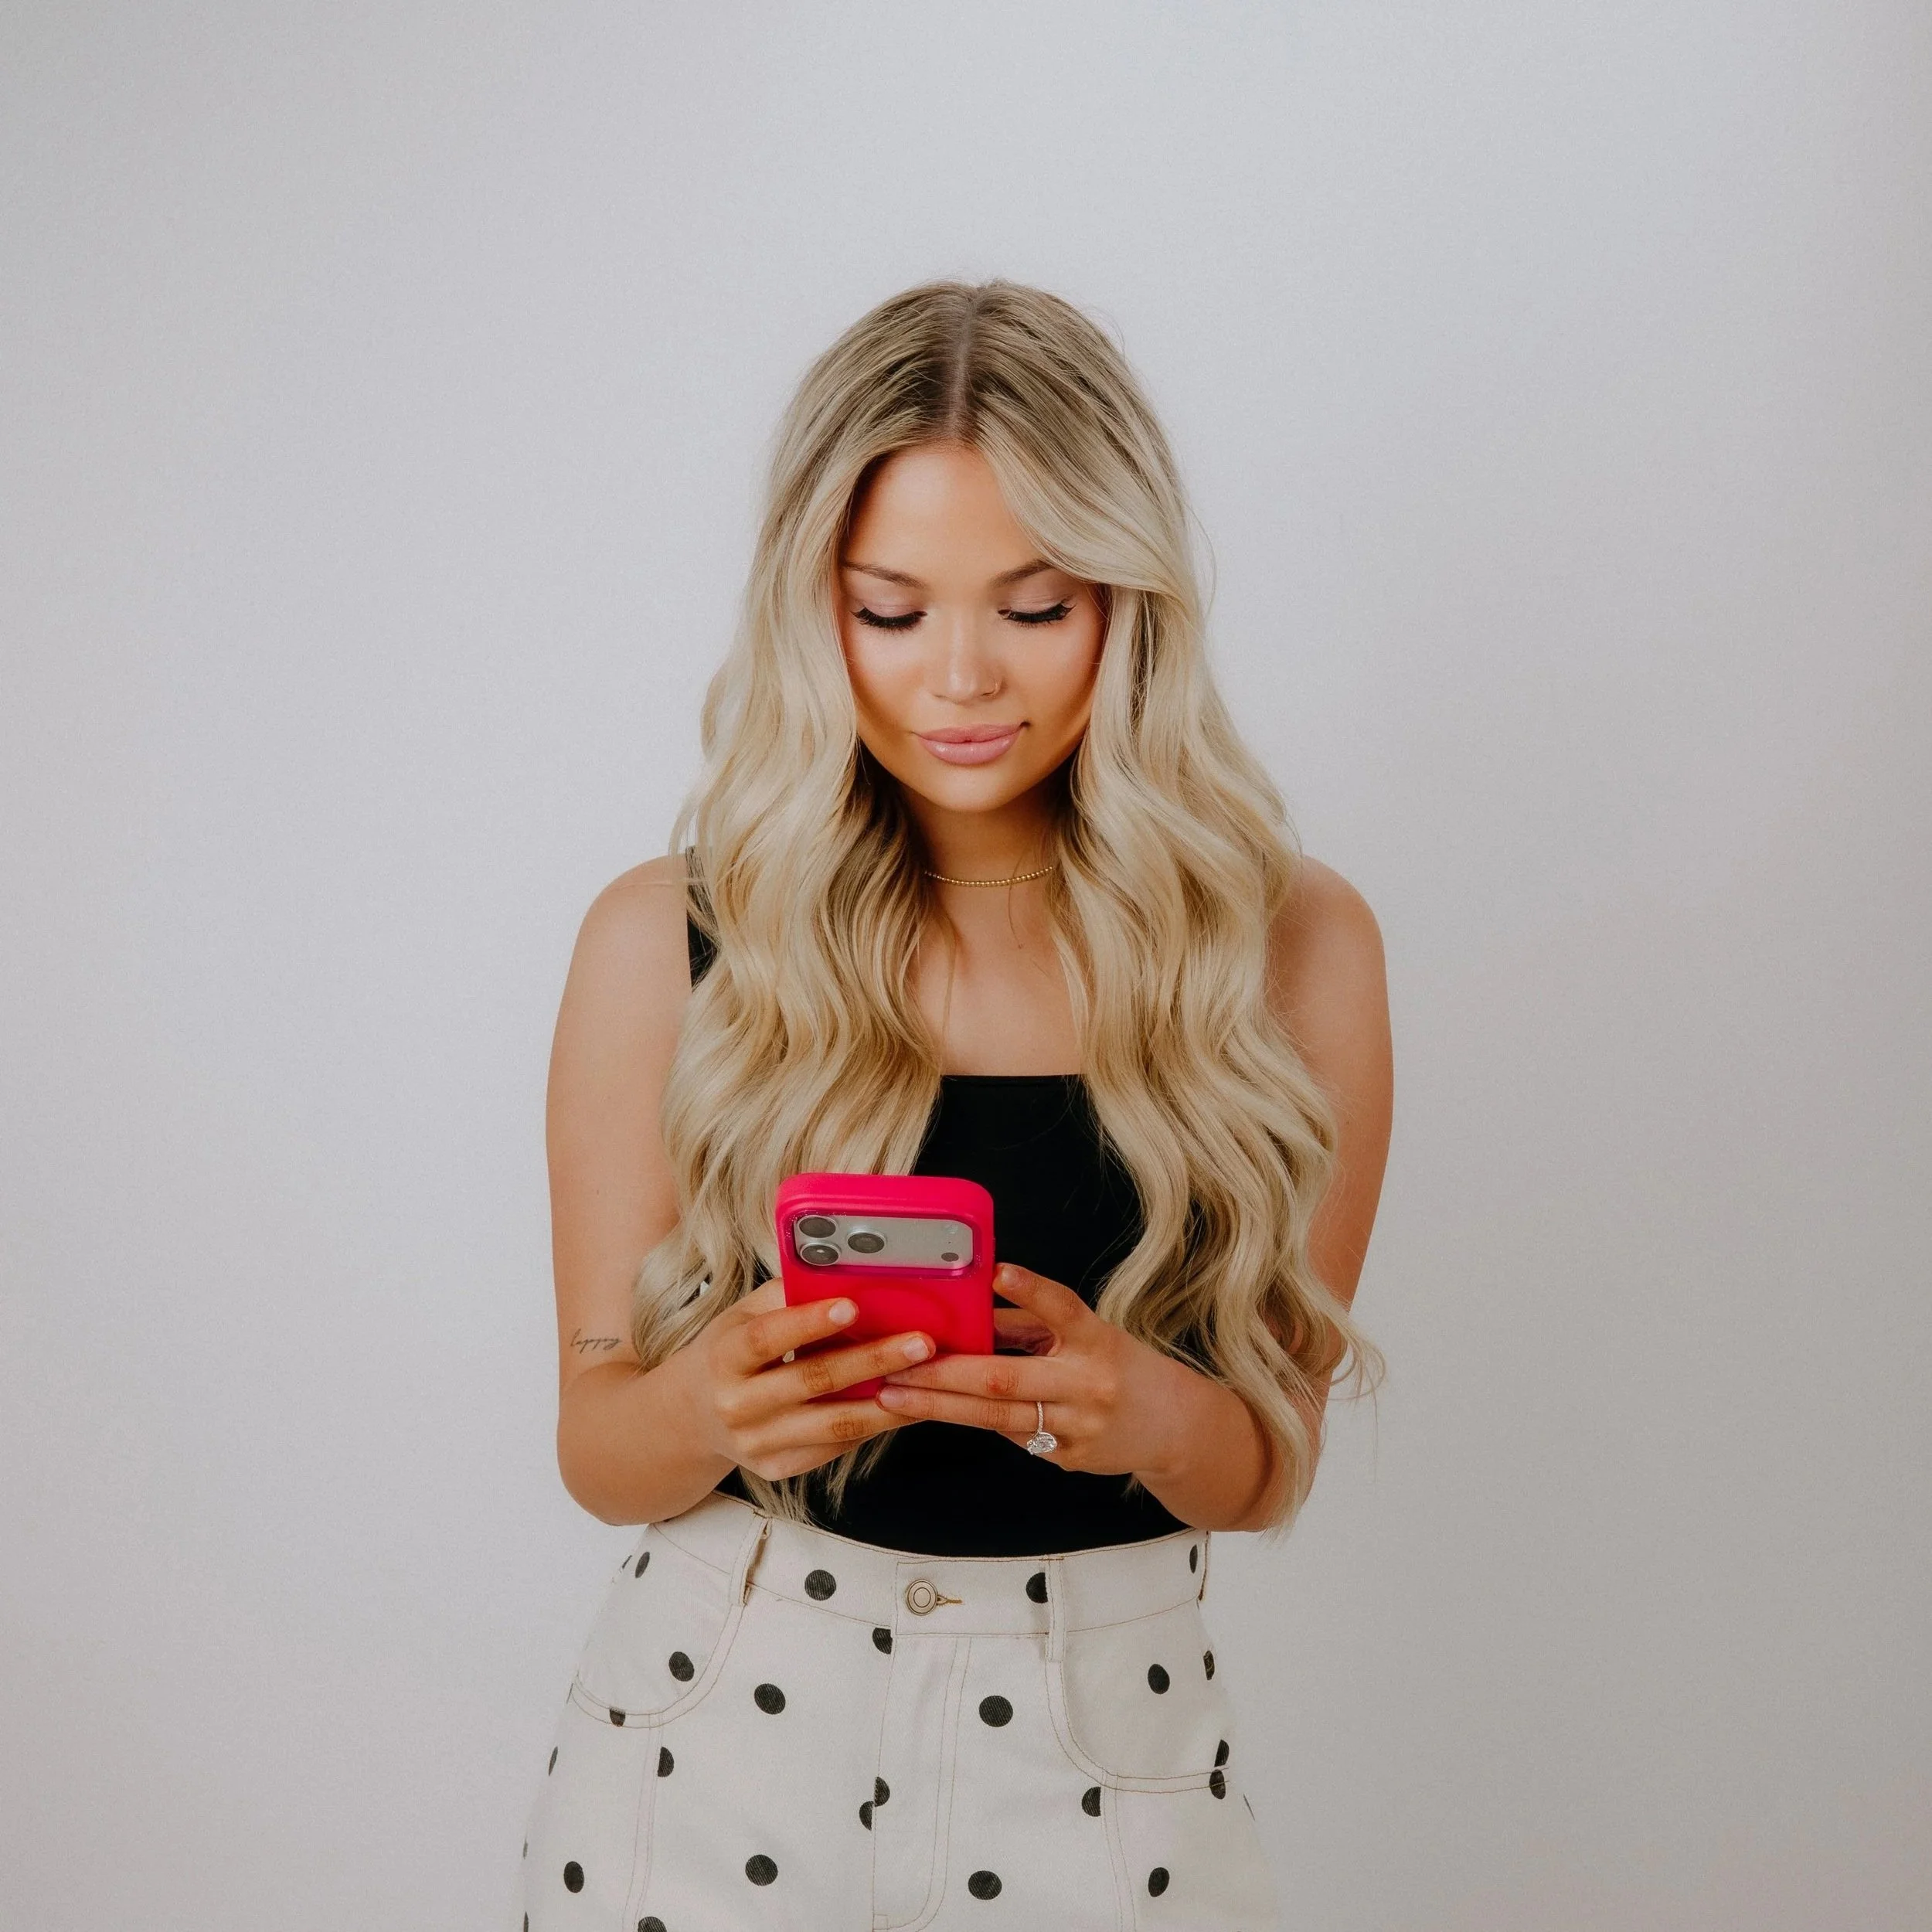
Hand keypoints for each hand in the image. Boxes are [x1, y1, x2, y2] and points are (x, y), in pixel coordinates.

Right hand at [682, 1278, 934, 1481]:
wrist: (692, 1416)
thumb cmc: (730, 1353)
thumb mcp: (742, 1316)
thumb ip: (786, 1297)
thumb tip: (844, 1275)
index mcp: (724, 1357)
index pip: (767, 1338)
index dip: (809, 1322)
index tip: (853, 1306)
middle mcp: (737, 1404)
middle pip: (812, 1381)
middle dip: (872, 1360)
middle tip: (919, 1343)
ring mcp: (757, 1443)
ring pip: (833, 1424)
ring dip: (887, 1402)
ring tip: (926, 1378)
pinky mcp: (778, 1468)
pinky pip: (835, 1447)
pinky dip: (873, 1425)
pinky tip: (903, 1404)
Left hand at [874, 1262, 1189, 1476]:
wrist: (1173, 1427)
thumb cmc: (1121, 1369)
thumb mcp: (1088, 1335)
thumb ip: (1032, 1325)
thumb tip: (973, 1312)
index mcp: (1098, 1341)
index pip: (1064, 1309)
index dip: (1031, 1290)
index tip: (998, 1271)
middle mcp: (1089, 1385)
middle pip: (1007, 1379)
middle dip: (944, 1373)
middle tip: (897, 1363)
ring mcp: (1078, 1428)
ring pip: (997, 1419)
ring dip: (939, 1406)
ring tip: (894, 1395)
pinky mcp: (1068, 1459)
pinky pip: (1013, 1438)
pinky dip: (974, 1422)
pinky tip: (935, 1413)